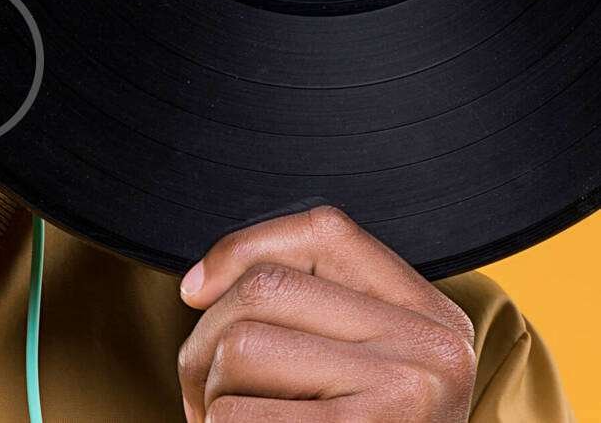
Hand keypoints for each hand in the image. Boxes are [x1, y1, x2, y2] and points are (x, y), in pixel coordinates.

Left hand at [177, 206, 476, 422]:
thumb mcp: (358, 368)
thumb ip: (306, 308)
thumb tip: (198, 286)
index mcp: (432, 316)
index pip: (326, 230)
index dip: (242, 248)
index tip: (198, 291)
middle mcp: (435, 345)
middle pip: (264, 290)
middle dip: (206, 339)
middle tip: (205, 392)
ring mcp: (408, 391)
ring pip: (240, 346)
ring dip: (209, 393)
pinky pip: (235, 414)